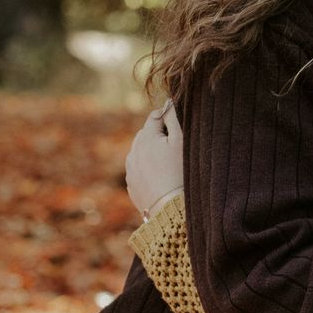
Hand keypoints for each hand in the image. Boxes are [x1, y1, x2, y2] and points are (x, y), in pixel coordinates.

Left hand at [125, 99, 184, 219]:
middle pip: (146, 134)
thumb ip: (173, 118)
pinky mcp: (131, 185)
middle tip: (175, 144)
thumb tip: (168, 103)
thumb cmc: (180, 172)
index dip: (167, 116)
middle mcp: (134, 152)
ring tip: (168, 161)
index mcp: (146, 138)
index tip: (177, 122)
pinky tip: (161, 175)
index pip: (155, 117)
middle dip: (158, 134)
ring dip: (151, 150)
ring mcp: (131, 170)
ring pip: (140, 151)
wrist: (170, 209)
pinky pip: (138, 169)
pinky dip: (147, 167)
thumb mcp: (181, 141)